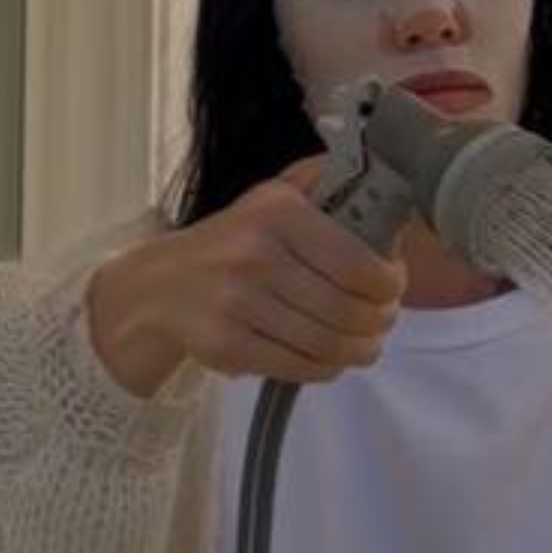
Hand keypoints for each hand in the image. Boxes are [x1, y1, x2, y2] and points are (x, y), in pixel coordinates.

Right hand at [86, 161, 404, 395]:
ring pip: (329, 344)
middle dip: (380, 321)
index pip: (360, 263)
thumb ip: (325, 184)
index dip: (390, 284)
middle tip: (382, 320)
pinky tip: (330, 358)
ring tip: (365, 344)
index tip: (392, 286)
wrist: (159, 286)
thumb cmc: (232, 243)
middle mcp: (256, 255)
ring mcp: (237, 303)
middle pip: (349, 310)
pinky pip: (301, 367)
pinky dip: (327, 368)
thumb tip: (389, 186)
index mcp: (278, 213)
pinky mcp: (226, 346)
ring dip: (359, 350)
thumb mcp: (272, 197)